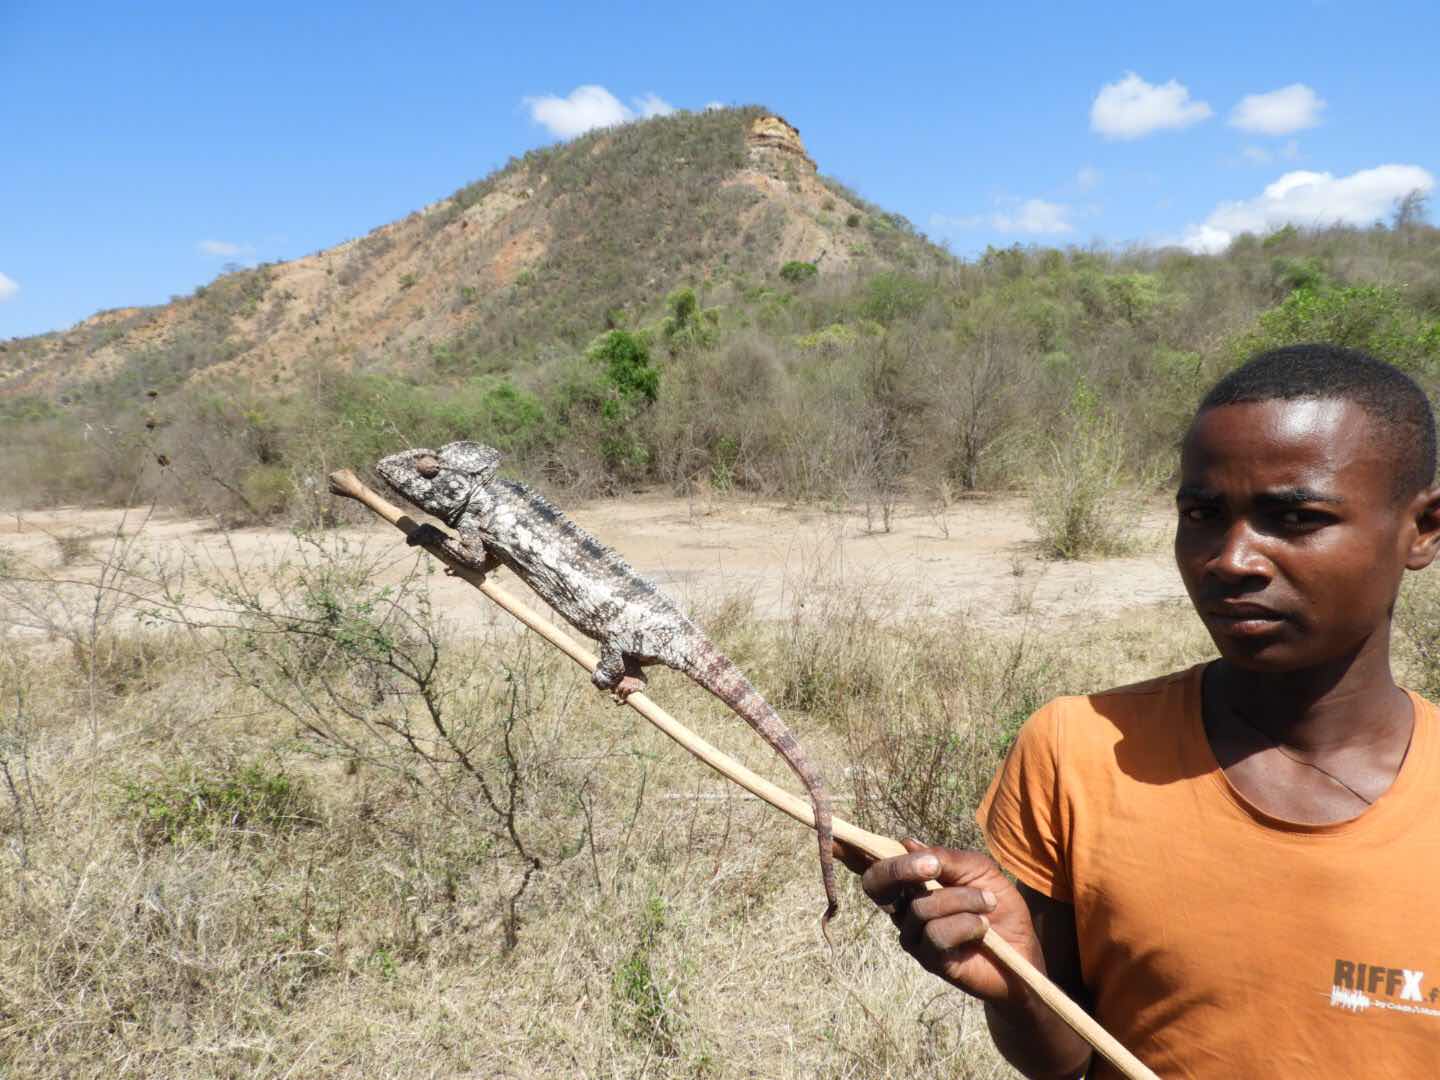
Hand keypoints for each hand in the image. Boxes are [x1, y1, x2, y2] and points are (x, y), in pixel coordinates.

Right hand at [861, 839, 1045, 1003]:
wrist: (1022, 948)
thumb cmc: (996, 904)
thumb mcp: (977, 869)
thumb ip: (945, 857)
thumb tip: (907, 844)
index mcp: (912, 883)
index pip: (877, 869)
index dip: (876, 858)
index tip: (916, 857)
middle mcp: (904, 908)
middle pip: (876, 886)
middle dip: (899, 870)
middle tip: (933, 866)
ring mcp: (913, 935)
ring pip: (920, 907)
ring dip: (961, 900)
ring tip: (988, 903)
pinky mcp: (928, 959)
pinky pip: (936, 934)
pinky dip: (965, 924)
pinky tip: (983, 928)